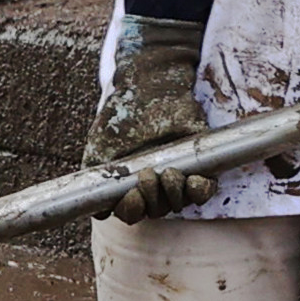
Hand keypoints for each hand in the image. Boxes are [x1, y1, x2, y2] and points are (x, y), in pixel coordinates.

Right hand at [87, 19, 215, 212]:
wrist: (148, 87)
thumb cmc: (121, 115)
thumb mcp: (99, 146)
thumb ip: (95, 178)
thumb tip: (100, 212)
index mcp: (129, 187)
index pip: (131, 213)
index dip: (131, 210)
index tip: (130, 195)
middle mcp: (155, 188)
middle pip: (156, 212)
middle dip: (151, 201)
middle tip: (146, 176)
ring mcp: (178, 179)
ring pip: (179, 204)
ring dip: (173, 194)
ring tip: (167, 171)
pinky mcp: (201, 167)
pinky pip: (204, 191)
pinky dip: (200, 191)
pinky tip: (193, 180)